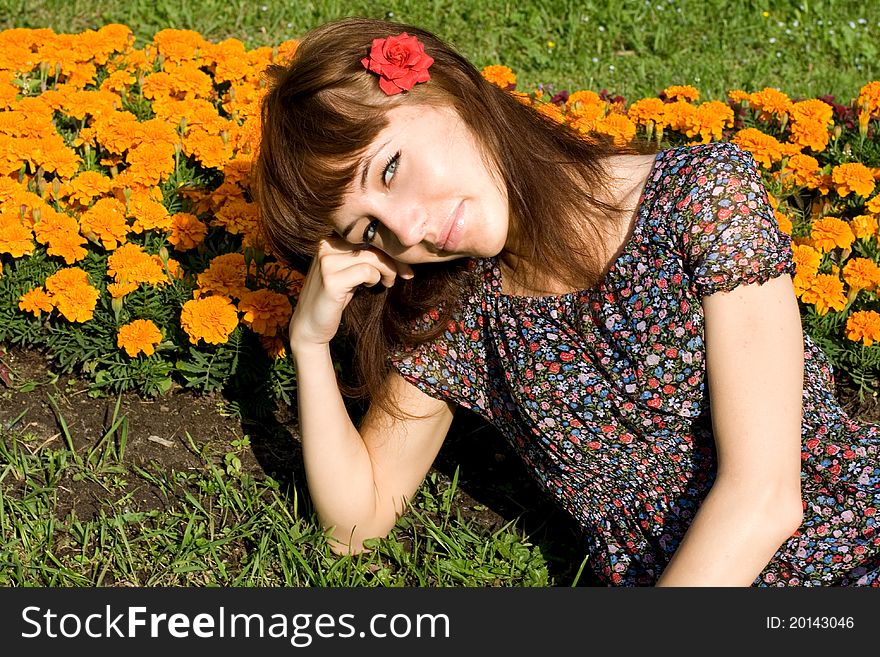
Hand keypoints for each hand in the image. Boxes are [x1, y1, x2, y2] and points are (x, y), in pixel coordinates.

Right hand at [288, 237, 413, 351]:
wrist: (310, 326)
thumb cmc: (334, 298)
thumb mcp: (347, 271)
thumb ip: (362, 256)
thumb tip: (396, 249)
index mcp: (328, 240)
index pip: (366, 235)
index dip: (388, 248)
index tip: (404, 264)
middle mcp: (325, 246)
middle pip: (371, 244)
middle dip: (394, 260)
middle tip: (406, 274)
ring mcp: (326, 262)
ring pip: (372, 257)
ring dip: (387, 271)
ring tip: (386, 283)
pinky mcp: (331, 280)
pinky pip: (366, 272)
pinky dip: (375, 279)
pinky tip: (370, 287)